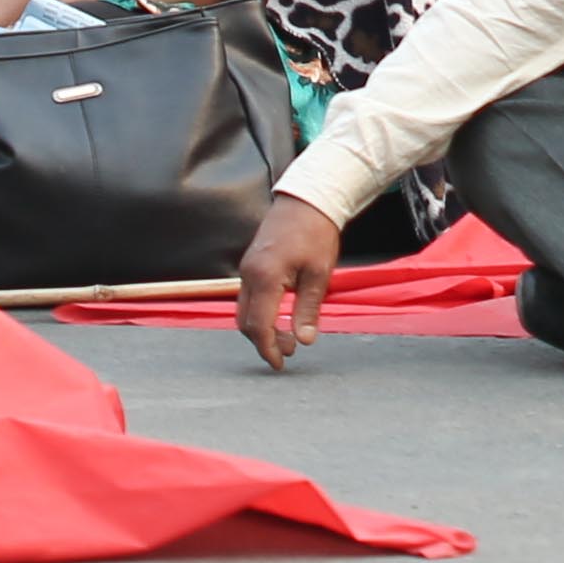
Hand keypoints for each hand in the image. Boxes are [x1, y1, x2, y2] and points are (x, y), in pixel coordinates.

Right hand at [233, 192, 345, 368]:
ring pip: (244, 310)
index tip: (281, 364)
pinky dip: (260, 312)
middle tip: (290, 351)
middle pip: (245, 321)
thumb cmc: (316, 233)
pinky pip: (248, 296)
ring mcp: (247, 267)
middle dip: (264, 341)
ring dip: (262, 327)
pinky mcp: (251, 263)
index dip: (268, 349)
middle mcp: (249, 274)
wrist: (307, 198)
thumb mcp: (319, 273)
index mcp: (265, 278)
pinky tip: (281, 314)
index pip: (259, 326)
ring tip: (288, 335)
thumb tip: (304, 341)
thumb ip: (308, 309)